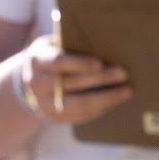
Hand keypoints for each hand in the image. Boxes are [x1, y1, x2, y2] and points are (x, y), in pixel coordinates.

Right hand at [17, 35, 131, 123]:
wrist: (32, 79)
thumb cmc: (53, 55)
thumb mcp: (55, 44)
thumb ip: (72, 43)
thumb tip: (105, 42)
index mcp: (36, 60)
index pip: (58, 62)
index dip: (78, 63)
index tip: (99, 63)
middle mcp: (36, 84)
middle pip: (71, 84)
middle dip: (100, 79)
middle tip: (123, 74)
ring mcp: (43, 104)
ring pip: (77, 105)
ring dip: (105, 99)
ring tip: (127, 91)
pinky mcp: (53, 118)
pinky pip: (79, 116)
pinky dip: (100, 109)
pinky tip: (116, 100)